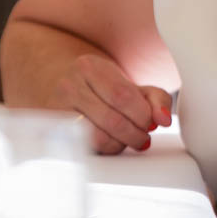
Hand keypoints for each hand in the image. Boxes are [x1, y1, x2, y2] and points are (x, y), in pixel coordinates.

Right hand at [51, 52, 172, 154]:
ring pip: (96, 138)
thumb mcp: (128, 84)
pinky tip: (108, 143)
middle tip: (143, 137)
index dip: (143, 116)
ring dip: (119, 145)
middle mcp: (69, 84)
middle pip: (112, 119)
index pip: (123, 96)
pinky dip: (102, 150)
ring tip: (125, 140)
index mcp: (89, 67)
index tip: (151, 123)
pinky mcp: (52, 132)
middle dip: (135, 134)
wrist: (58, 85)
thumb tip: (164, 119)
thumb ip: (155, 98)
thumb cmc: (99, 88)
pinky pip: (83, 149)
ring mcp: (56, 109)